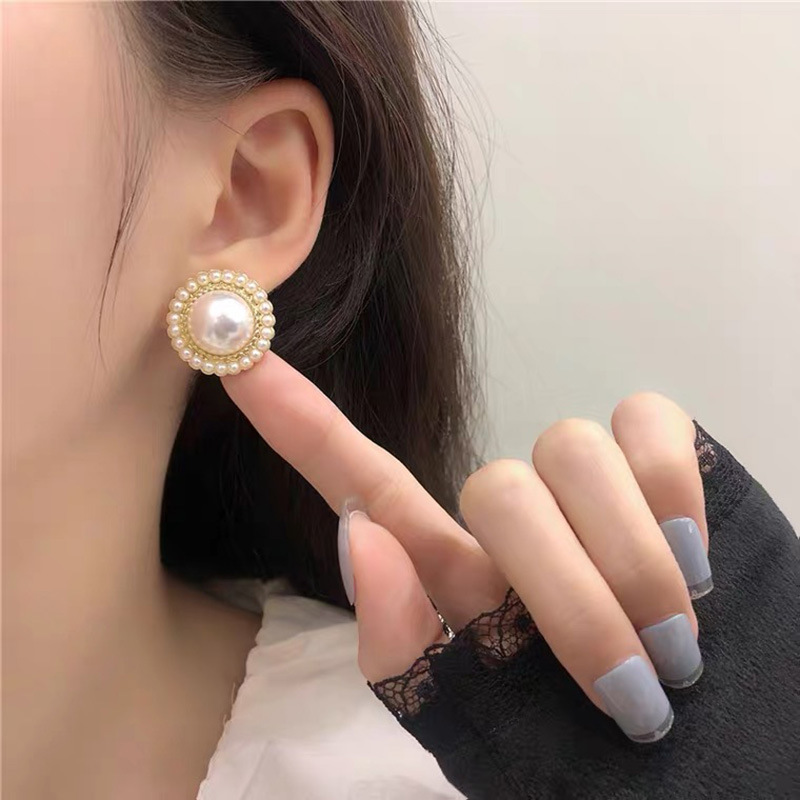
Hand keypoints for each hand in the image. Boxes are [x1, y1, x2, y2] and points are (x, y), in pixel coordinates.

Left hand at [223, 354, 709, 742]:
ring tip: (672, 646)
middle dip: (568, 600)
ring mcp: (577, 476)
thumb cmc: (574, 748)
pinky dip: (670, 492)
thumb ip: (407, 646)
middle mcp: (505, 513)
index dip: (299, 421)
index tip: (238, 358)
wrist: (692, 756)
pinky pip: (646, 422)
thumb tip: (359, 534)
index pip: (359, 477)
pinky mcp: (651, 455)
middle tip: (625, 695)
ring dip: (632, 567)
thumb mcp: (477, 725)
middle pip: (501, 486)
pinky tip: (692, 555)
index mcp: (444, 572)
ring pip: (572, 448)